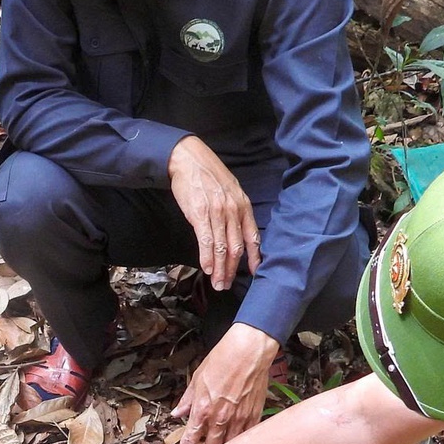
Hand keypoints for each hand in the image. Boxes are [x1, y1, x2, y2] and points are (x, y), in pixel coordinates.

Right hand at [168, 138, 259, 290]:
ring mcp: (217, 213)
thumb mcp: (230, 189)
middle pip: (236, 247)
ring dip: (219, 269)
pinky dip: (207, 258)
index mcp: (243, 205)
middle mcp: (233, 211)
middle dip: (232, 270)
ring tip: (217, 283)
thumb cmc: (207, 174)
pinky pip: (206, 241)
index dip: (254, 258)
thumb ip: (235, 210)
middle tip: (226, 285)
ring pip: (221, 248)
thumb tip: (235, 229)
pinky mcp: (200, 214)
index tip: (255, 272)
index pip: (252, 236)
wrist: (188, 159)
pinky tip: (207, 269)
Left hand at [173, 323, 278, 443]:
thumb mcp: (197, 379)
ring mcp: (239, 419)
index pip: (189, 440)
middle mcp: (220, 418)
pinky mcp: (254, 416)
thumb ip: (187, 400)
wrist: (249, 352)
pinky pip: (245, 437)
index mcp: (202, 409)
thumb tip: (177, 413)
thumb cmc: (223, 360)